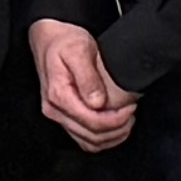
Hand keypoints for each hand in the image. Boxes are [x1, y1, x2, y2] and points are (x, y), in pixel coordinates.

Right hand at [30, 16, 136, 149]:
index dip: (117, 120)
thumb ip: (88, 77)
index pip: (92, 122)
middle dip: (118, 129)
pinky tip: (114, 127)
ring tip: (126, 121)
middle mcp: (55, 110)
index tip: (130, 107)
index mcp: (59, 95)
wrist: (49, 38)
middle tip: (132, 113)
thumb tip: (97, 102)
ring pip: (88, 142)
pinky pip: (84, 139)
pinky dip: (102, 138)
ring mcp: (58, 115)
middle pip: (92, 136)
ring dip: (112, 137)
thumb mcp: (78, 50)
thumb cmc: (63, 41)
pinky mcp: (63, 116)